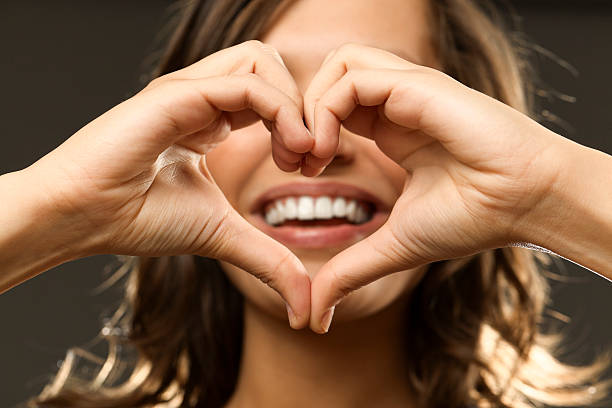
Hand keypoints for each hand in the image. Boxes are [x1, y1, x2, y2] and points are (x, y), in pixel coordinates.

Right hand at [26, 40, 312, 327]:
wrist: (86, 218)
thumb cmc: (139, 219)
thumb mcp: (223, 235)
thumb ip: (268, 260)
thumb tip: (304, 307)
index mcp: (210, 118)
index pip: (270, 93)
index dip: (301, 125)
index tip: (310, 170)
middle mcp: (202, 96)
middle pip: (270, 64)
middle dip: (304, 107)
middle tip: (310, 157)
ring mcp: (189, 90)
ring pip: (261, 60)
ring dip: (295, 105)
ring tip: (297, 153)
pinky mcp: (178, 95)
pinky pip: (246, 84)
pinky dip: (281, 111)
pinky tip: (287, 151)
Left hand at [303, 43, 564, 332]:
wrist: (523, 204)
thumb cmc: (471, 218)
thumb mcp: (392, 247)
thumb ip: (349, 273)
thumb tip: (314, 317)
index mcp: (390, 128)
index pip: (332, 104)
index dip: (305, 131)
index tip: (300, 172)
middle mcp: (395, 103)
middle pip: (328, 76)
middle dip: (297, 112)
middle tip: (295, 160)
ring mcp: (406, 91)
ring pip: (338, 64)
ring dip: (310, 105)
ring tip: (311, 154)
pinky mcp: (418, 87)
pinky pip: (354, 76)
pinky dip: (326, 108)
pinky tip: (327, 149)